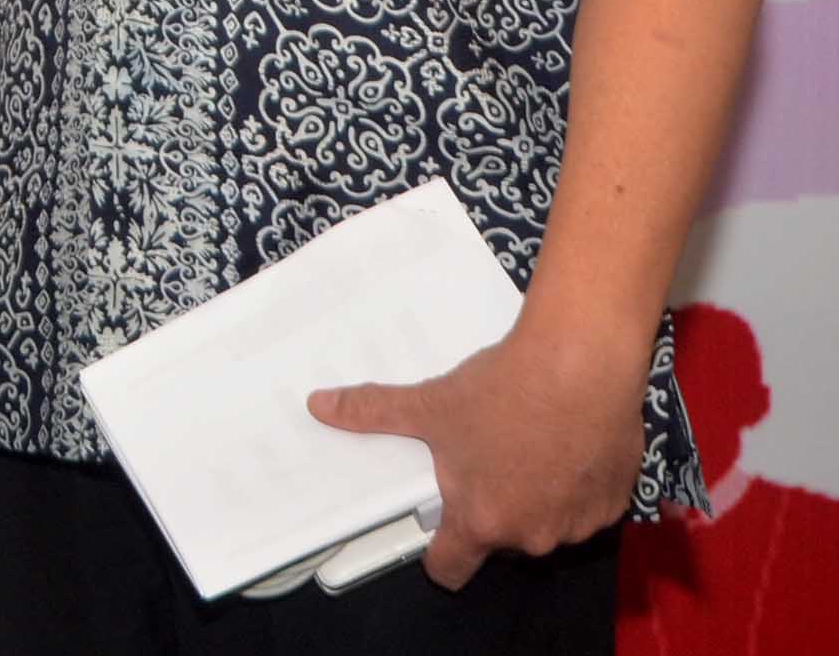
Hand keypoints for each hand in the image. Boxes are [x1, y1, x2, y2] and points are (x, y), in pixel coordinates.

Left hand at [308, 324, 645, 587]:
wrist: (582, 365)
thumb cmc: (501, 392)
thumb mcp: (429, 403)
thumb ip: (372, 412)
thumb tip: (317, 405)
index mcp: (482, 522)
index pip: (451, 569)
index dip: (438, 556)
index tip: (436, 533)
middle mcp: (532, 536)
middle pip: (500, 539)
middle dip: (491, 508)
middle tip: (483, 462)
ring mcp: (579, 524)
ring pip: (546, 522)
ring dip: (536, 498)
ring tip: (525, 446)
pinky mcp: (617, 503)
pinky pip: (586, 506)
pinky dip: (575, 485)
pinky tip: (565, 445)